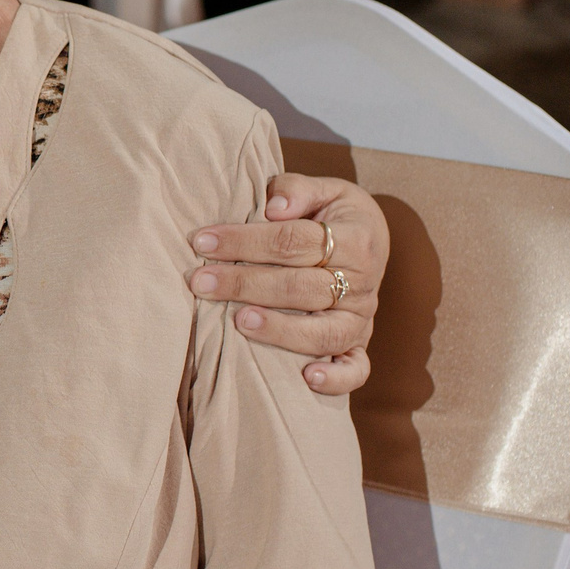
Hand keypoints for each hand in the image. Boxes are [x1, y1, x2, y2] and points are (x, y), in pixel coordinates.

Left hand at [187, 173, 387, 395]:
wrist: (369, 239)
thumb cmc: (331, 213)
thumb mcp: (324, 189)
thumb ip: (296, 190)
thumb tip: (273, 207)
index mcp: (356, 238)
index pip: (294, 241)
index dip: (245, 240)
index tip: (201, 242)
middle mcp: (363, 282)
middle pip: (301, 287)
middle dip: (245, 283)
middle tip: (200, 282)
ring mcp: (362, 317)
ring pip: (324, 331)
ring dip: (279, 329)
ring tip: (238, 322)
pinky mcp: (359, 343)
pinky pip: (357, 368)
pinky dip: (337, 378)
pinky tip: (307, 379)